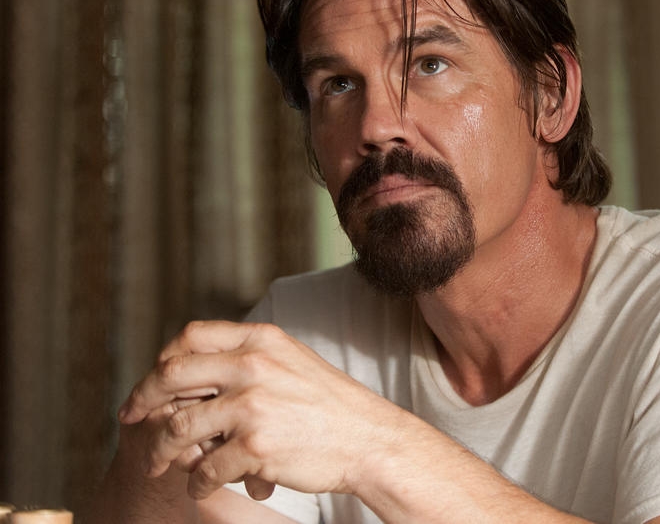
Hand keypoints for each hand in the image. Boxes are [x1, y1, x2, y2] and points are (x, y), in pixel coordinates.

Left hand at [118, 321, 401, 500]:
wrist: (368, 439)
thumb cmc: (328, 405)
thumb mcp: (292, 361)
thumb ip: (249, 358)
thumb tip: (192, 370)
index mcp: (262, 340)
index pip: (192, 336)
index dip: (163, 359)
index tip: (150, 383)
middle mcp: (254, 365)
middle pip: (172, 375)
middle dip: (142, 400)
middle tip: (129, 419)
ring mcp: (254, 405)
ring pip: (179, 427)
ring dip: (163, 451)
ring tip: (163, 465)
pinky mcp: (256, 445)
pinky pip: (206, 467)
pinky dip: (199, 481)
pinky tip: (204, 484)